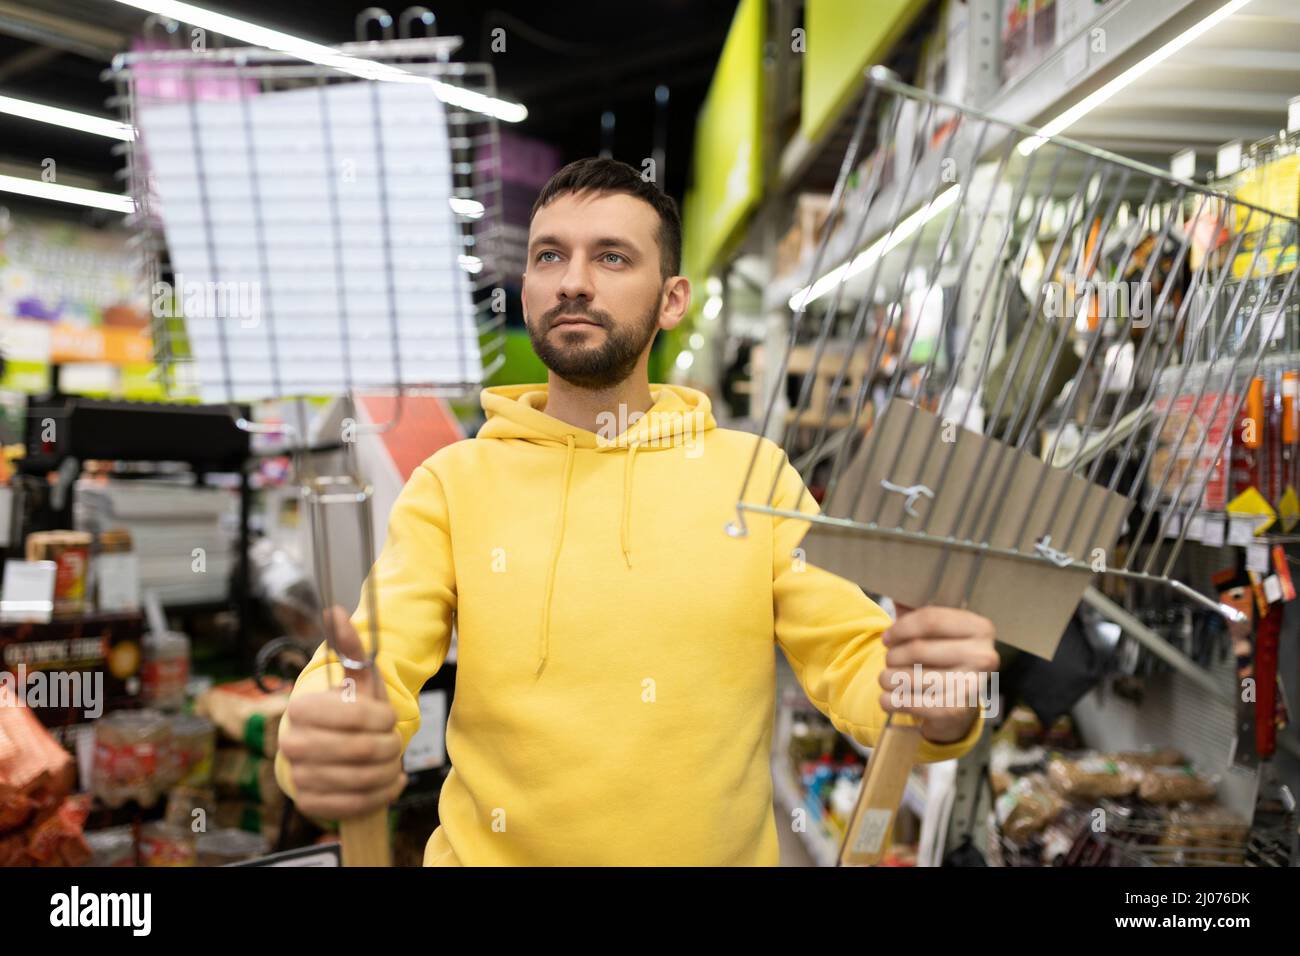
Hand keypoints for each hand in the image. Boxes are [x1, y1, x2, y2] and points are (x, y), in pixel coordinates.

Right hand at [279, 606, 406, 819]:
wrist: (328, 749)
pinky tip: (387, 781)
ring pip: (363, 778)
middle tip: (393, 741)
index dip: (383, 718)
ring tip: (391, 760)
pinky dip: (381, 794)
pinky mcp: (310, 804)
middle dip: (389, 745)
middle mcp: (292, 744)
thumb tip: (335, 611)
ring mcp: (300, 776)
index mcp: (302, 709)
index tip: (389, 716)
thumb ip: (350, 648)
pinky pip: (357, 805)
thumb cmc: (348, 711)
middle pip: (363, 750)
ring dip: (388, 769)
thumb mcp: (356, 680)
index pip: (355, 716)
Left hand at [877, 605, 998, 744]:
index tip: (886, 637)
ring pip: (911, 677)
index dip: (900, 627)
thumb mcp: (933, 630)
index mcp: (981, 627)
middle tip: (887, 660)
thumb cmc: (940, 657)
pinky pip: (912, 704)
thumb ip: (914, 605)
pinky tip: (887, 698)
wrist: (956, 706)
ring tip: (885, 678)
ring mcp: (973, 686)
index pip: (930, 618)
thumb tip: (891, 579)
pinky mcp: (958, 711)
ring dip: (888, 678)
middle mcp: (985, 656)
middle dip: (893, 655)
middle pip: (918, 648)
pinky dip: (892, 701)